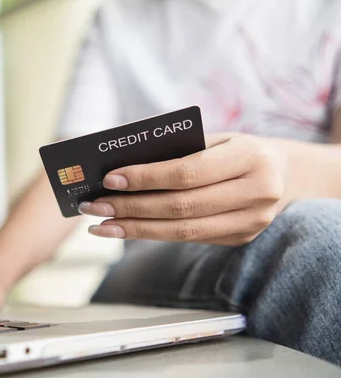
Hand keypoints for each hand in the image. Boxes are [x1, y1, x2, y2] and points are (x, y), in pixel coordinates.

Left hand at [79, 133, 287, 245]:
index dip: (145, 178)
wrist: (283, 173)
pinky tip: (126, 229)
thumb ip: (176, 151)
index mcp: (250, 158)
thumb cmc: (234, 149)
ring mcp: (252, 222)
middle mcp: (257, 193)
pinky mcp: (241, 238)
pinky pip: (189, 239)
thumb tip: (119, 170)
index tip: (109, 179)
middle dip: (131, 207)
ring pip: (182, 232)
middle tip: (94, 206)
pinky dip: (153, 234)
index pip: (187, 173)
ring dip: (135, 229)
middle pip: (181, 207)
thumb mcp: (213, 139)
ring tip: (100, 226)